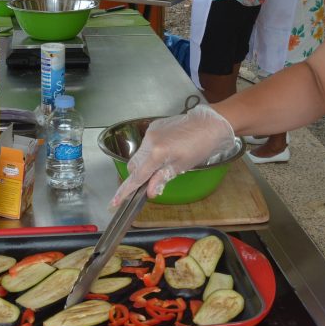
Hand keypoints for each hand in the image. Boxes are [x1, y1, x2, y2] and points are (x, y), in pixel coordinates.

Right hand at [110, 105, 235, 206]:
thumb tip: (149, 192)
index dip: (125, 190)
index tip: (114, 202)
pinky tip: (166, 150)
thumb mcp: (182, 166)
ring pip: (139, 154)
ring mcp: (150, 132)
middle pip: (134, 165)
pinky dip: (151, 151)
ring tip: (165, 163)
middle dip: (137, 176)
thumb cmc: (200, 147)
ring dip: (145, 163)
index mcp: (157, 154)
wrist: (209, 123)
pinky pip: (146, 143)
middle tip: (150, 182)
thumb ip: (162, 178)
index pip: (136, 177)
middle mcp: (149, 141)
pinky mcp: (154, 126)